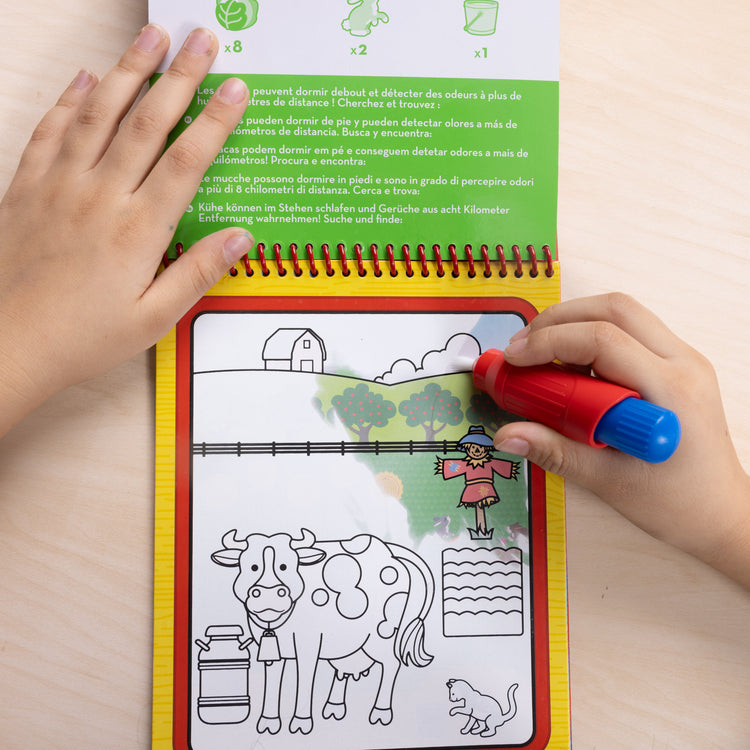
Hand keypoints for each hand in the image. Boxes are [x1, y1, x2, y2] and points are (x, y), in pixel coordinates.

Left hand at [0, 25, 251, 436]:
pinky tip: (85, 78)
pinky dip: (69, 100)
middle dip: (179, 76)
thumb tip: (240, 237)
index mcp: (137, 230)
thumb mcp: (153, 318)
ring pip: (99, 113)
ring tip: (152, 38)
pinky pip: (51, 131)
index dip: (214, 121)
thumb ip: (197, 272)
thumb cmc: (82, 336)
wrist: (7, 344)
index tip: (236, 89)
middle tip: (201, 39)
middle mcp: (100, 196)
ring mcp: (60, 186)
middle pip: (146, 123)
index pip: (185, 162)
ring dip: (128, 71)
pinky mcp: (28, 187)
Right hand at [493, 293, 749, 585]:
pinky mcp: (675, 365)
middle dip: (559, 320)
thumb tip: (508, 435)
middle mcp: (684, 363)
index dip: (551, 341)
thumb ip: (554, 451)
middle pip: (615, 309)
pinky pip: (629, 332)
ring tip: (539, 356)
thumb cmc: (678, 504)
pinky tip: (568, 367)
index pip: (604, 339)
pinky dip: (591, 337)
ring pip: (622, 313)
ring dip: (574, 323)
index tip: (514, 360)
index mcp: (671, 390)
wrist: (721, 514)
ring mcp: (684, 360)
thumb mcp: (609, 481)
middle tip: (521, 348)